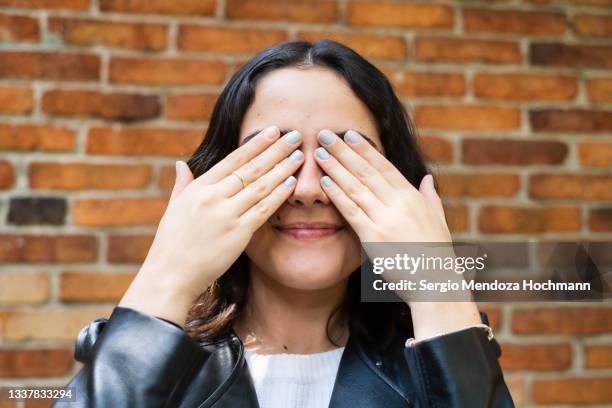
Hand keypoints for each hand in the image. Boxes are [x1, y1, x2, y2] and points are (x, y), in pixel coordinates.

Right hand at [119, 125, 303, 324]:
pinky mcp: (238, 234)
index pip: (233, 159)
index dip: (256, 143)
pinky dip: (279, 194)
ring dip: (282, 168)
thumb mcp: (173, 208)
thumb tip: (181, 164)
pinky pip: (263, 209)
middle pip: (251, 168)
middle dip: (276, 150)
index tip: (272, 130)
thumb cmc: (171, 243)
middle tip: (295, 135)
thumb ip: (182, 185)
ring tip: (299, 155)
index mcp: (199, 188)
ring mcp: (226, 214)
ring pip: (261, 185)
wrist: (171, 275)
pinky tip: (292, 183)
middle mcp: (213, 197)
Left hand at [313, 129, 450, 244]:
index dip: (365, 149)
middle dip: (344, 151)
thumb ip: (430, 197)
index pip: (384, 166)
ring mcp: (385, 219)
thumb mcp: (438, 220)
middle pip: (366, 171)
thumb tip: (426, 179)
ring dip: (335, 167)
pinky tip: (324, 182)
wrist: (435, 282)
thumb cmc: (435, 253)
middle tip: (325, 133)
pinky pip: (351, 211)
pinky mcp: (373, 237)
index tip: (349, 134)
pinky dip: (337, 195)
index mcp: (412, 197)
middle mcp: (399, 203)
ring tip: (319, 152)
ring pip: (356, 187)